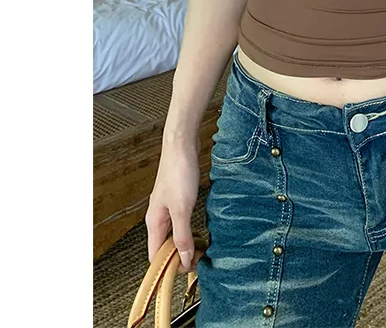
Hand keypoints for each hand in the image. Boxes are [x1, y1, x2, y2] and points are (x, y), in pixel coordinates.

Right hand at [145, 135, 200, 272]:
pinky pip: (180, 223)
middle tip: (199, 259)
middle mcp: (158, 218)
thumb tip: (183, 258)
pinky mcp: (177, 200)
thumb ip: (182, 234)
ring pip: (173, 235)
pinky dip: (188, 231)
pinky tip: (199, 232)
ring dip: (185, 244)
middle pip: (164, 247)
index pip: (155, 256)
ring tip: (201, 249)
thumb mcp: (182, 208)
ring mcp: (167, 209)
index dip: (169, 267)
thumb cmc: (179, 173)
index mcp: (154, 222)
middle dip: (179, 257)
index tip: (189, 269)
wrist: (182, 145)